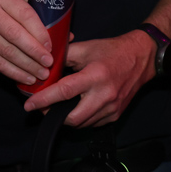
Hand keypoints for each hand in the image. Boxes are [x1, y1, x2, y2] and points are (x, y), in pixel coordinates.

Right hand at [0, 0, 52, 84]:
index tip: (51, 45)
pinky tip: (25, 77)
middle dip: (35, 52)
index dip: (40, 32)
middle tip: (49, 63)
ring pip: (6, 51)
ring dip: (26, 66)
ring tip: (41, 74)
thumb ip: (37, 13)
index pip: (25, 14)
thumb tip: (66, 34)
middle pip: (15, 35)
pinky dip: (12, 72)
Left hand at [22, 30, 153, 126]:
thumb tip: (45, 67)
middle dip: (53, 115)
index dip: (44, 99)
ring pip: (82, 123)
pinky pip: (92, 123)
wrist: (141, 58)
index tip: (29, 105)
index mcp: (95, 76)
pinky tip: (77, 107)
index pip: (64, 92)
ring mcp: (111, 108)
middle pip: (72, 117)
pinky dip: (81, 118)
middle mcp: (104, 95)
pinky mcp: (116, 115)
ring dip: (67, 118)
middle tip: (42, 107)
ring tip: (58, 106)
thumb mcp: (86, 48)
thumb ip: (63, 57)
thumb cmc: (112, 51)